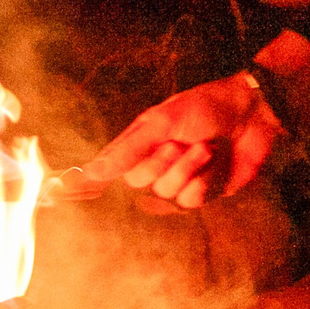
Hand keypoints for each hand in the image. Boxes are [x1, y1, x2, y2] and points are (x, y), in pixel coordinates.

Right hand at [86, 71, 285, 211]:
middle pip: (139, 182)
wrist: (251, 112)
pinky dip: (204, 180)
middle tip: (180, 141)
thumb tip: (93, 171)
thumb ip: (128, 148)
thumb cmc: (205, 107)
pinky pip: (191, 201)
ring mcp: (179, 180)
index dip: (84, 182)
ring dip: (188, 168)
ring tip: (206, 147)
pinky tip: (216, 161)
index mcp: (141, 143)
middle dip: (161, 162)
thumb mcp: (163, 121)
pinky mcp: (204, 192)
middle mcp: (155, 164)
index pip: (106, 168)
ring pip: (166, 192)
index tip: (58, 192)